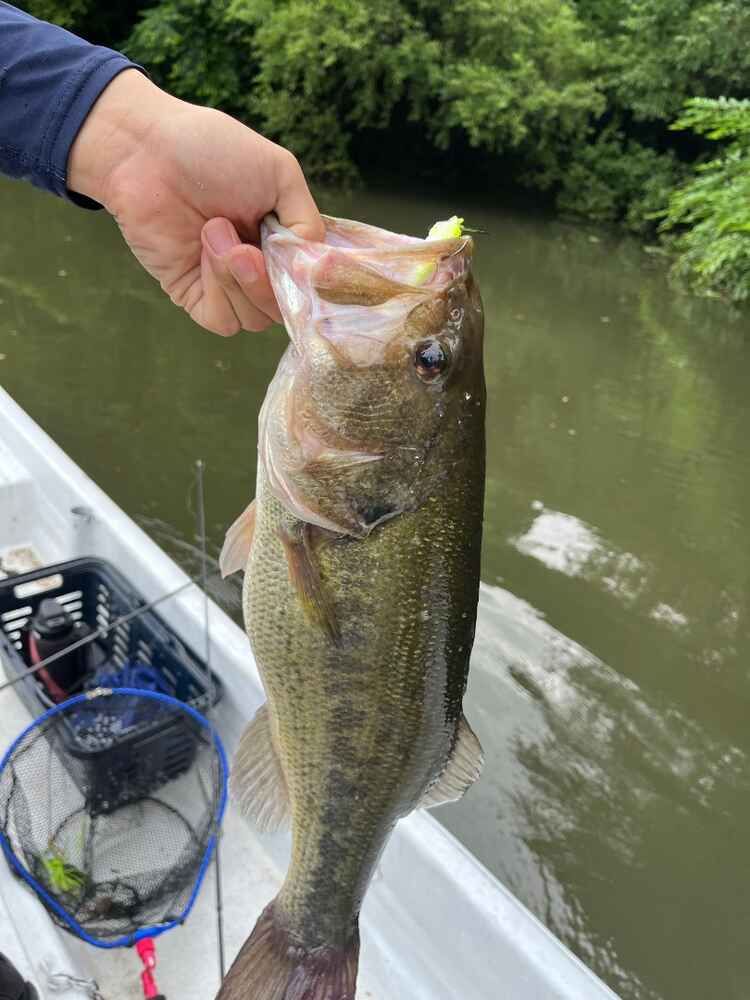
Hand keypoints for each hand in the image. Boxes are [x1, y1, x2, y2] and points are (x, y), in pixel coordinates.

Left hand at [68, 69, 323, 334]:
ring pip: (256, 320)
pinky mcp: (194, 295)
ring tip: (215, 233)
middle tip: (245, 248)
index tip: (299, 263)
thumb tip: (315, 270)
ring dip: (241, 281)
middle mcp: (260, 268)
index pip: (312, 284)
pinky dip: (221, 293)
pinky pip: (223, 321)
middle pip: (286, 309)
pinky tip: (204, 255)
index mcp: (285, 242)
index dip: (310, 281)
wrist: (148, 151)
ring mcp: (227, 285)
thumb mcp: (280, 174)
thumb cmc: (212, 150)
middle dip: (268, 282)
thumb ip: (308, 223)